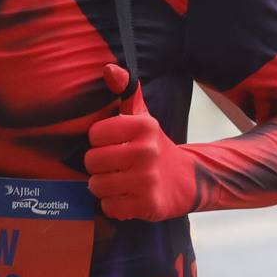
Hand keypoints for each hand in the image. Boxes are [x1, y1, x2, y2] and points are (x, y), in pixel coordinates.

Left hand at [86, 64, 195, 220]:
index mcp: (143, 126)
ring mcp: (147, 180)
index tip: (113, 144)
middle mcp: (147, 151)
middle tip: (114, 166)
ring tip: (119, 181)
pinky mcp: (148, 205)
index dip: (99, 142)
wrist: (184, 180)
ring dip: (103, 187)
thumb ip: (126, 90)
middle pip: (92, 161)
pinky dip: (113, 205)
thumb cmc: (152, 145)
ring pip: (97, 186)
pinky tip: (126, 197)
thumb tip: (109, 69)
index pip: (94, 134)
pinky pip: (109, 207)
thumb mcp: (142, 116)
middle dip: (98, 166)